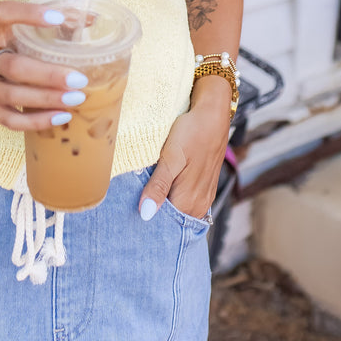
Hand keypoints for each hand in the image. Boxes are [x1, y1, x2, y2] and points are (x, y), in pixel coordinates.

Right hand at [0, 1, 89, 131]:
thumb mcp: (8, 30)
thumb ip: (45, 25)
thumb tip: (90, 20)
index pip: (4, 14)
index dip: (29, 14)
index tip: (57, 18)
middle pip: (14, 66)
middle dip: (49, 74)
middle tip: (79, 78)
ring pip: (13, 95)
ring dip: (47, 99)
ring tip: (76, 98)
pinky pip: (11, 120)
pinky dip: (37, 120)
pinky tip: (60, 117)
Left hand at [137, 86, 230, 222]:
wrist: (213, 114)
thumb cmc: (192, 132)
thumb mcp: (171, 157)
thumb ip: (159, 187)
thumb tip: (146, 214)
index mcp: (189, 201)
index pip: (164, 225)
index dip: (145, 222)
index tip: (127, 218)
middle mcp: (199, 205)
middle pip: (171, 222)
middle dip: (152, 216)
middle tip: (129, 208)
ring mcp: (204, 198)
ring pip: (178, 213)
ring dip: (162, 208)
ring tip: (142, 199)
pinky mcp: (204, 188)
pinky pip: (185, 203)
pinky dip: (172, 200)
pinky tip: (159, 191)